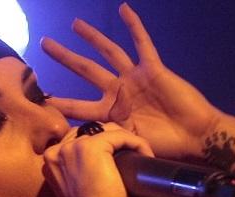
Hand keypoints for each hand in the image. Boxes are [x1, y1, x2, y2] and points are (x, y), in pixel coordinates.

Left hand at [41, 3, 223, 160]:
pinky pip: (142, 44)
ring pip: (109, 52)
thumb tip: (83, 143)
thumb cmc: (165, 145)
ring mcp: (135, 78)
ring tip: (74, 24)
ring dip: (92, 37)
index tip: (39, 98)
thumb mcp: (129, 144)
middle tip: (43, 44)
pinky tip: (124, 8)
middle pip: (86, 70)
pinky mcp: (153, 68)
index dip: (60, 103)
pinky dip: (134, 26)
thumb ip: (108, 138)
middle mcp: (119, 92)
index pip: (79, 106)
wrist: (195, 136)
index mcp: (111, 113)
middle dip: (65, 58)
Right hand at [43, 122, 153, 196]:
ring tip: (140, 156)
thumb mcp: (81, 187)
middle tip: (132, 155)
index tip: (121, 157)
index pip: (80, 138)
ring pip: (108, 130)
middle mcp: (58, 150)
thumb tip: (105, 158)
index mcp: (51, 159)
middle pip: (93, 130)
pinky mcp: (92, 147)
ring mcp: (73, 146)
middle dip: (114, 139)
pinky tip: (145, 154)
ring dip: (127, 140)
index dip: (103, 144)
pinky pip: (121, 135)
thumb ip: (82, 169)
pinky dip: (137, 143)